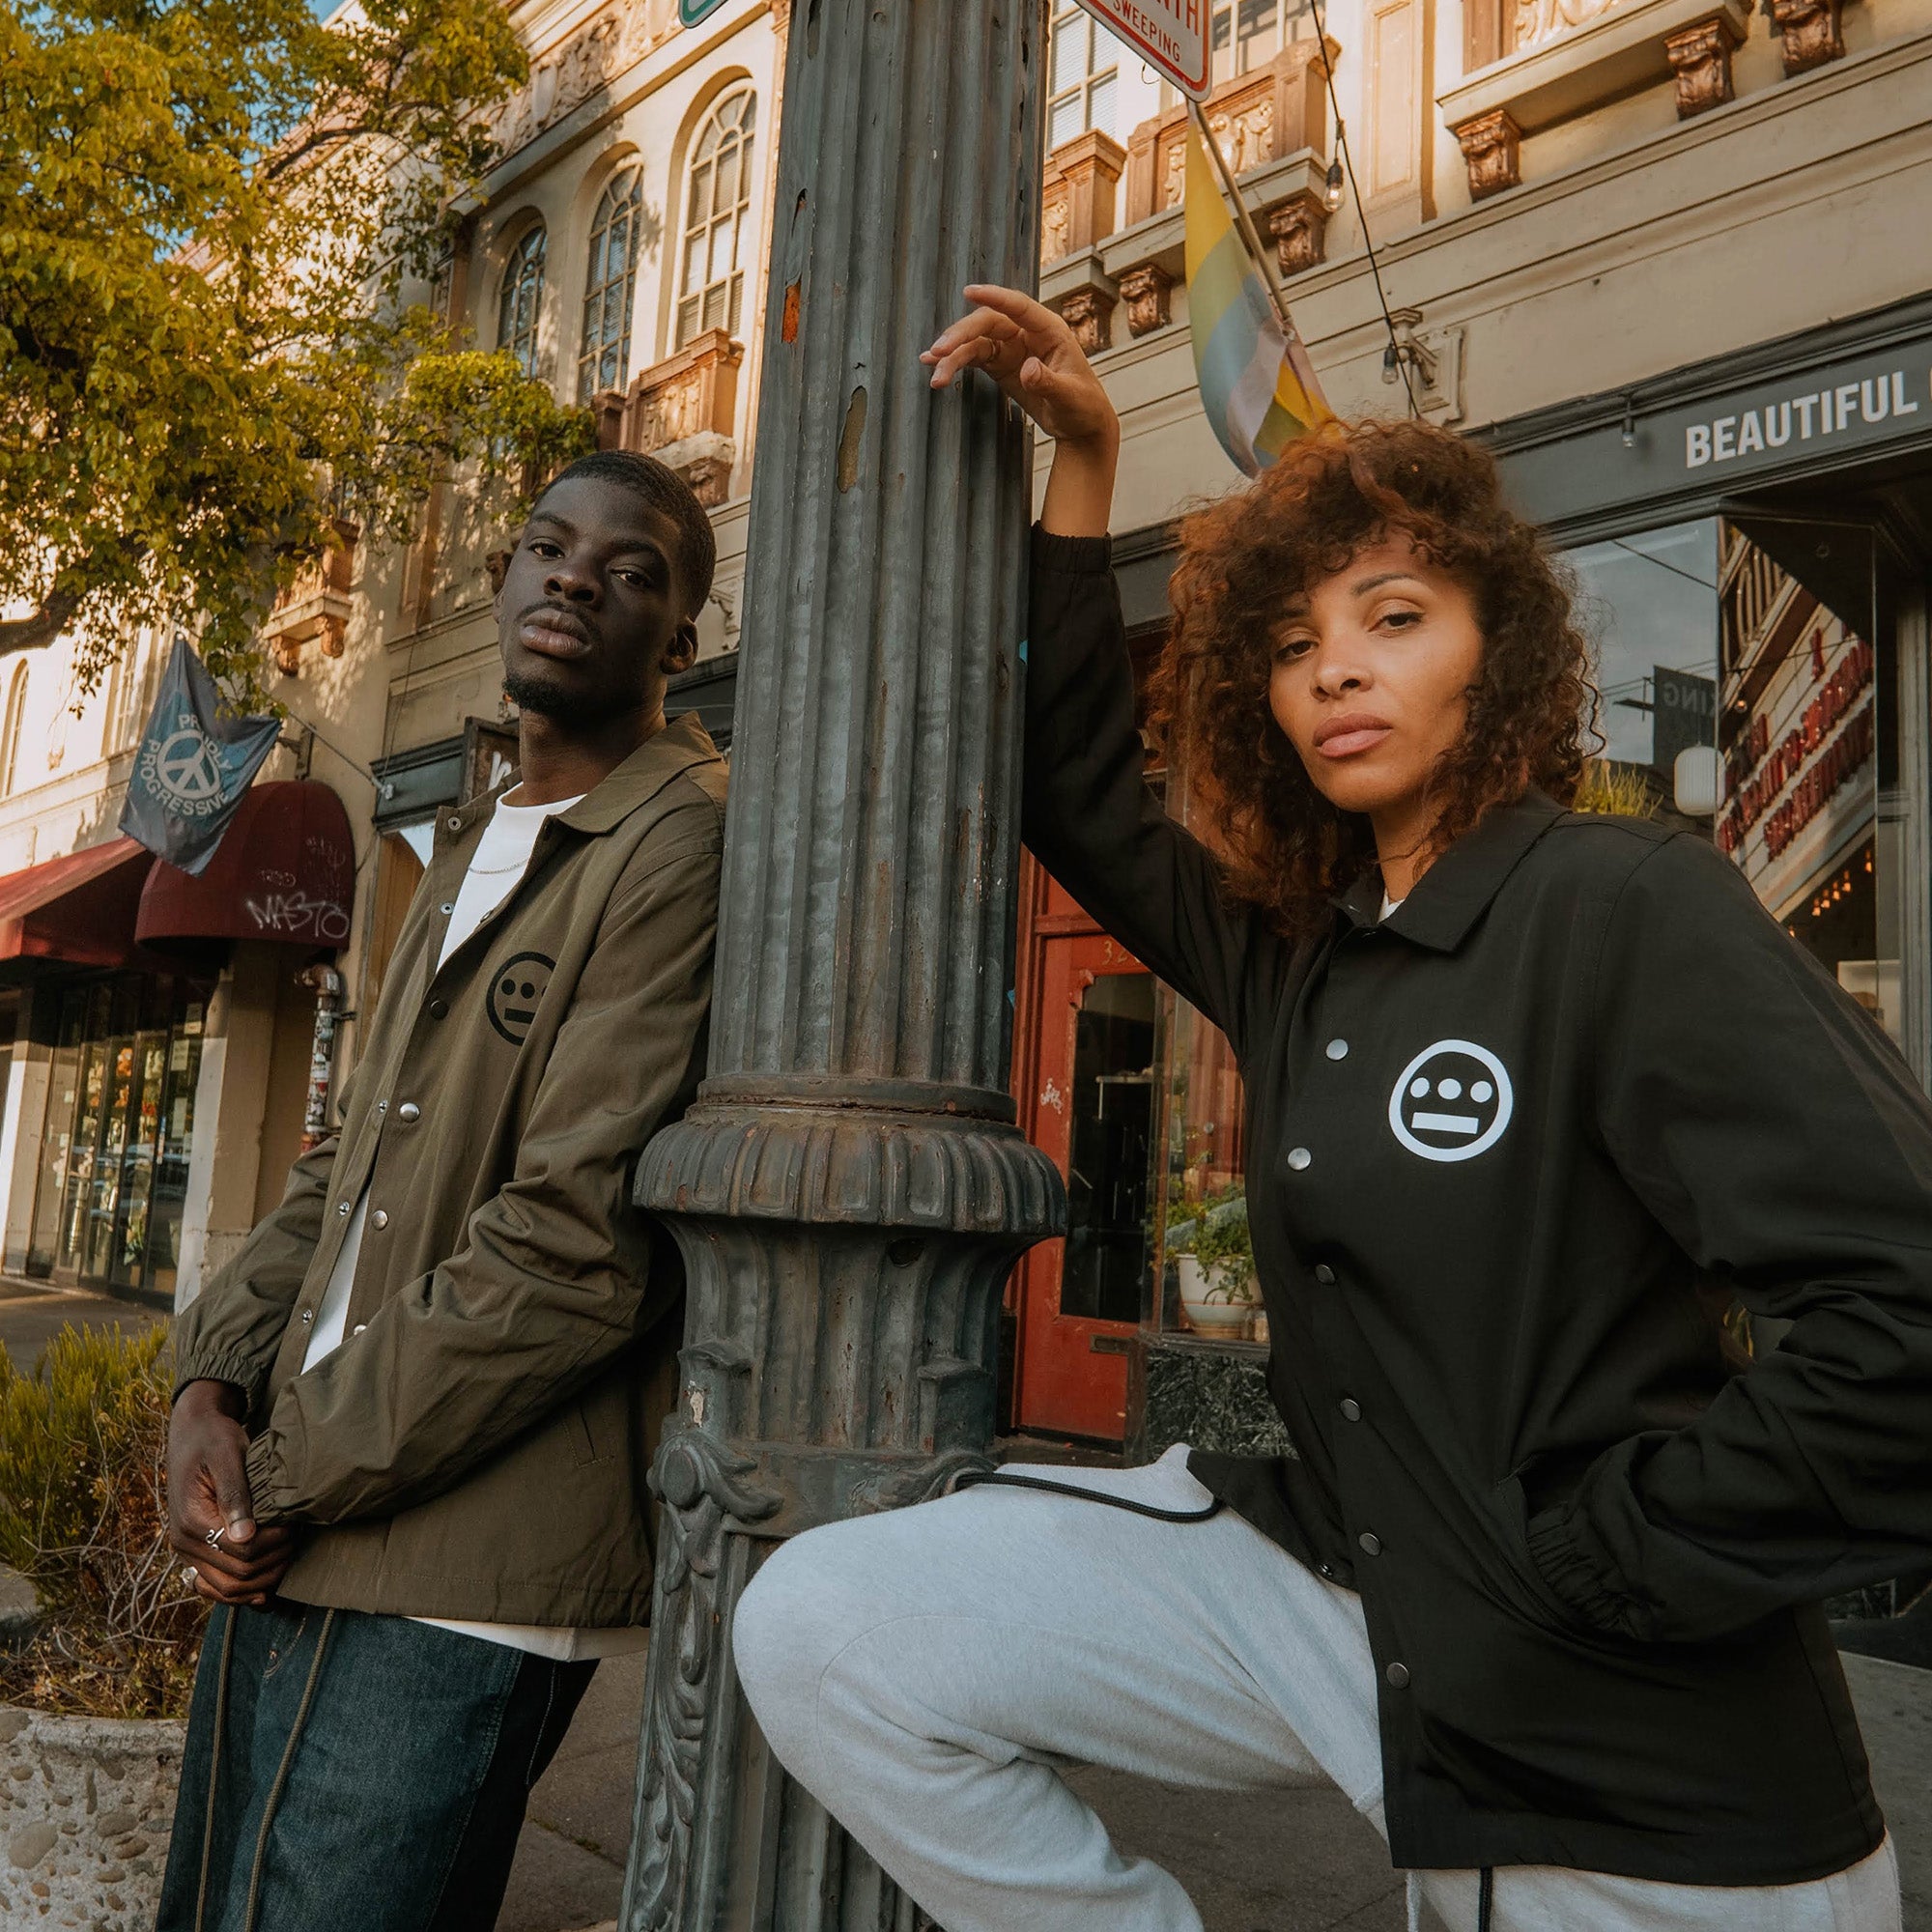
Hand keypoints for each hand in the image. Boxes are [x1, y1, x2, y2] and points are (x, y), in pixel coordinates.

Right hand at [167, 1379, 296, 1607]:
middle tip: (298, 1538)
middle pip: (236, 1576)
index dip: (275, 1543)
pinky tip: (265, 1587)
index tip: (295, 1523)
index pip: (243, 1552)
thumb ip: (235, 1494)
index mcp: (192, 1521)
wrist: (192, 1432)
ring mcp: (187, 1550)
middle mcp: (184, 1543)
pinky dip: (241, 1591)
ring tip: (288, 1554)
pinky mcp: (194, 1550)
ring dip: (262, 1581)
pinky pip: (215, 1585)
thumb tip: (244, 1536)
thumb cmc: (215, 1438)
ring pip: (226, 1588)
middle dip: (274, 1562)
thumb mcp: (228, 1456)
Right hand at [924, 284, 1117, 447]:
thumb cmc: (1083, 407)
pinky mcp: (1001, 365)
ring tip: (935, 374)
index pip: (1019, 307)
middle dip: (962, 335)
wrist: (1080, 427)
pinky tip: (936, 368)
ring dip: (953, 355)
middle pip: (988, 323)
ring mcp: (1012, 348)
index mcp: (1050, 331)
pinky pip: (974, 357)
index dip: (994, 297)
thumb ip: (1049, 382)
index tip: (968, 291)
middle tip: (939, 351)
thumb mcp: (1070, 397)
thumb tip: (1027, 369)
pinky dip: (955, 362)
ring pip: (976, 341)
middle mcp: (1027, 334)